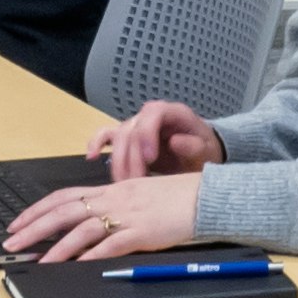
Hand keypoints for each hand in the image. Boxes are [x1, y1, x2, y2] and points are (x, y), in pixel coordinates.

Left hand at [0, 169, 210, 263]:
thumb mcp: (141, 195)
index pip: (65, 196)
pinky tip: (75, 266)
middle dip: (33, 228)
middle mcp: (114, 199)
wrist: (207, 196)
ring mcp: (127, 216)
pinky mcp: (141, 232)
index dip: (37, 209)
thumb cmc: (179, 197)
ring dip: (55, 247)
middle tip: (11, 242)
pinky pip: (109, 245)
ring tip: (36, 261)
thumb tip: (96, 224)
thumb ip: (118, 206)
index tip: (18, 222)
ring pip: (81, 229)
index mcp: (112, 190)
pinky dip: (89, 256)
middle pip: (64, 211)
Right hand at [101, 101, 221, 179]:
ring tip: (124, 184)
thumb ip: (194, 146)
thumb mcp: (206, 152)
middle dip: (131, 157)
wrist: (200, 157)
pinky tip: (91, 157)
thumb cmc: (204, 153)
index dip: (147, 133)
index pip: (153, 113)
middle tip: (136, 182)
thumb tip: (175, 141)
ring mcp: (136, 126)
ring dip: (118, 161)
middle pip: (131, 129)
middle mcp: (150, 115)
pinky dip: (96, 144)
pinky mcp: (127, 138)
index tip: (150, 159)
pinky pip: (106, 136)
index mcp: (172, 112)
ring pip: (117, 136)